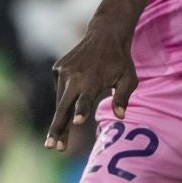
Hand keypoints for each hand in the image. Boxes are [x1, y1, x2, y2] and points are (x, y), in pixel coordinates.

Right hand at [46, 10, 138, 149]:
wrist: (104, 34)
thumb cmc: (120, 61)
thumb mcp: (129, 78)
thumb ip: (123, 97)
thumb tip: (121, 116)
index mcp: (93, 80)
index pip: (86, 98)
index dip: (81, 110)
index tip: (77, 121)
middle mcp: (74, 76)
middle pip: (63, 107)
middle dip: (57, 129)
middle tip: (53, 147)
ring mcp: (63, 72)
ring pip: (59, 102)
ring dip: (59, 122)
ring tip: (59, 144)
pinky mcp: (57, 69)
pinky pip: (60, 91)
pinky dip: (64, 102)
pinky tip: (70, 106)